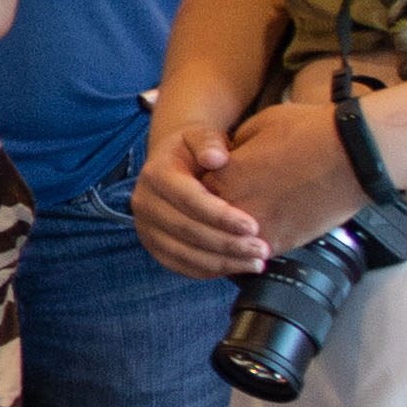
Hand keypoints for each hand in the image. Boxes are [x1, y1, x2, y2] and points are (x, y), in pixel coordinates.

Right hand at [131, 118, 270, 279]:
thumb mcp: (201, 136)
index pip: (189, 201)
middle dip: (227, 244)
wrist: (173, 162)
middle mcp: (144, 203)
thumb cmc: (194, 149)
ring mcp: (146, 227)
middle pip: (187, 231)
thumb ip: (209, 142)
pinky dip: (209, 270)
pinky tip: (236, 268)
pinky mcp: (153, 245)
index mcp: (156, 175)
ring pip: (184, 253)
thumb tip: (216, 157)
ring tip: (256, 263)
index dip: (221, 216)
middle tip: (262, 249)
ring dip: (222, 262)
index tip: (253, 226)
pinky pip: (180, 265)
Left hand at [212, 98, 368, 258]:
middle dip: (210, 220)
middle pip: (205, 223)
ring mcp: (256, 226)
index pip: (193, 194)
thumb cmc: (309, 132)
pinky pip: (254, 255)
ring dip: (229, 241)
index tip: (210, 191)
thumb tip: (229, 159)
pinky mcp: (281, 242)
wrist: (352, 153)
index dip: (201, 193)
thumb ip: (236, 146)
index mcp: (222, 174)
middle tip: (220, 218)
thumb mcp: (259, 125)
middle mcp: (233, 204)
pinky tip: (256, 248)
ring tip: (238, 237)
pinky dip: (252, 252)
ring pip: (227, 245)